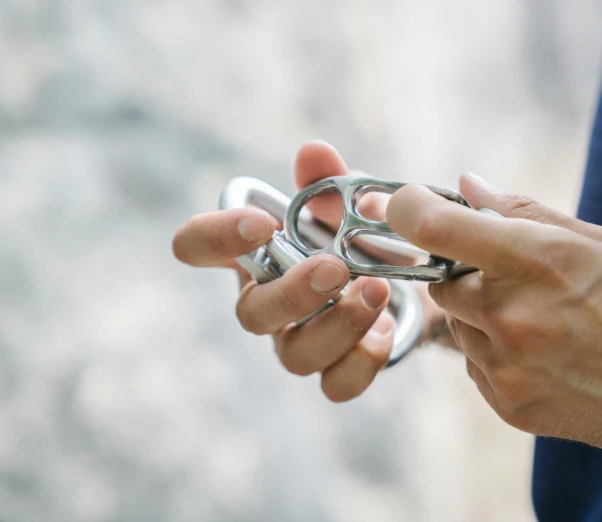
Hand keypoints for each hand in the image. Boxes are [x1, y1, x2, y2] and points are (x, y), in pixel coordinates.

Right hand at [172, 141, 450, 401]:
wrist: (405, 283)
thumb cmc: (355, 237)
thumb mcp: (346, 204)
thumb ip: (328, 181)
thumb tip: (314, 153)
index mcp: (254, 255)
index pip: (197, 246)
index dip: (214, 237)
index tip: (261, 223)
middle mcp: (266, 303)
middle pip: (250, 315)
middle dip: (292, 293)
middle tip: (335, 268)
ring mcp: (297, 342)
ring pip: (295, 356)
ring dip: (338, 325)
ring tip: (376, 291)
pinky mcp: (335, 369)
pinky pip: (336, 386)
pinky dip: (362, 361)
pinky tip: (385, 330)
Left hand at [387, 173, 601, 500]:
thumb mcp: (597, 241)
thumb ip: (521, 210)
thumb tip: (465, 186)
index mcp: (534, 261)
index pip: (430, 224)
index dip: (404, 207)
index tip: (398, 202)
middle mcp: (510, 317)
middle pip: (437, 280)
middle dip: (458, 270)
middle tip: (502, 270)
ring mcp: (507, 368)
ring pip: (456, 326)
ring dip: (479, 314)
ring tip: (539, 318)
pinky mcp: (510, 407)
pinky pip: (474, 366)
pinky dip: (492, 351)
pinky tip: (542, 350)